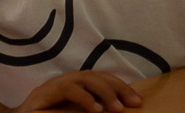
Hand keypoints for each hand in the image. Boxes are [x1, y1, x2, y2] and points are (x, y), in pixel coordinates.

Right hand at [15, 71, 142, 111]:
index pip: (102, 80)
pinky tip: (96, 109)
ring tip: (118, 109)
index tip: (139, 101)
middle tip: (134, 103)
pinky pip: (69, 89)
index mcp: (77, 87)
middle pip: (97, 76)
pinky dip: (84, 98)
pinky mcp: (46, 92)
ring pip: (85, 79)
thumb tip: (111, 112)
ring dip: (105, 92)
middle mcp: (68, 82)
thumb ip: (90, 110)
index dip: (121, 87)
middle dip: (118, 88)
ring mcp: (57, 84)